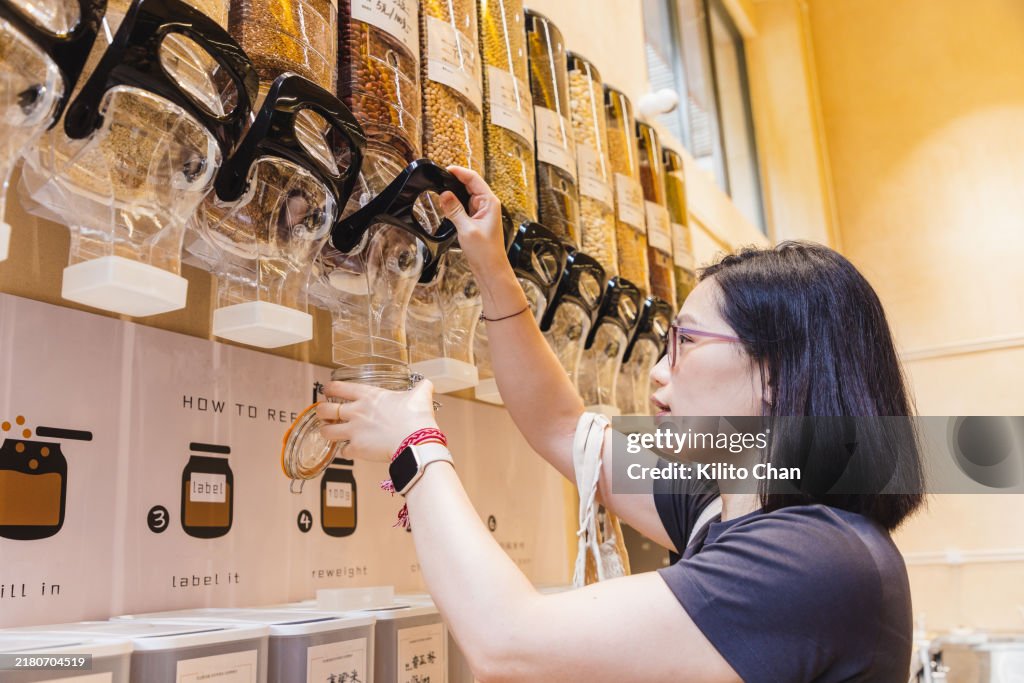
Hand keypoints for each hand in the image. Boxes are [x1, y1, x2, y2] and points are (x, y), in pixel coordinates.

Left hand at [316, 379, 438, 462]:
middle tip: (326, 414)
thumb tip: (427, 384)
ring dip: (327, 432)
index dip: (329, 388)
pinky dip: (345, 452)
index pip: (337, 387)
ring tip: (331, 433)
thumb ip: (421, 388)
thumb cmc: (416, 418)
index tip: (328, 390)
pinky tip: (351, 451)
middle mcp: (356, 411)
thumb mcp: (420, 396)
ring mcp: (354, 431)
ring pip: (326, 431)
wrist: (417, 441)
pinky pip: (342, 451)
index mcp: (368, 395)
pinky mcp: (356, 449)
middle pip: (324, 409)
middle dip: (322, 412)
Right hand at [439, 166, 509, 276]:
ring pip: (466, 196)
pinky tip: (446, 206)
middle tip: (438, 179)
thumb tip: (444, 195)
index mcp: (489, 202)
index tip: (445, 169)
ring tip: (440, 191)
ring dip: (454, 194)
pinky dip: (455, 205)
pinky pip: (464, 207)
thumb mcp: (466, 229)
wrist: (491, 269)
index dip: (459, 172)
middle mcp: (487, 205)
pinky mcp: (476, 220)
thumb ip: (454, 210)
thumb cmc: (485, 252)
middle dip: (455, 181)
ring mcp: (482, 212)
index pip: (474, 179)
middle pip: (470, 185)